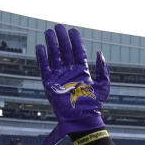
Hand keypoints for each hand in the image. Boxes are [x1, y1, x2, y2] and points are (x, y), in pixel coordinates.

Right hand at [35, 24, 109, 144]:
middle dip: (62, 39)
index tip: (73, 30)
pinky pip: (44, 68)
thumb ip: (102, 69)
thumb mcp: (103, 85)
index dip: (75, 42)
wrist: (83, 118)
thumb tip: (100, 53)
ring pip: (54, 57)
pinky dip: (42, 58)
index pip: (78, 53)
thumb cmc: (94, 104)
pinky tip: (40, 47)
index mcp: (82, 72)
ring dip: (51, 44)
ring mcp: (59, 77)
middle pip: (65, 52)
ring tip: (48, 32)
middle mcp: (70, 73)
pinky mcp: (49, 83)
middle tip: (58, 26)